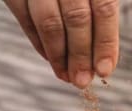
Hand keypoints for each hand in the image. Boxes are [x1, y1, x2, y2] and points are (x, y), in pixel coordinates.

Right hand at [3, 0, 119, 88]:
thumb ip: (99, 9)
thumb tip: (105, 58)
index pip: (104, 10)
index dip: (106, 43)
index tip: (105, 71)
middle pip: (77, 19)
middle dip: (81, 55)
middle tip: (83, 81)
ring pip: (49, 22)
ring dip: (59, 55)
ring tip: (67, 77)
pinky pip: (26, 19)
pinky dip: (39, 43)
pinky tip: (51, 59)